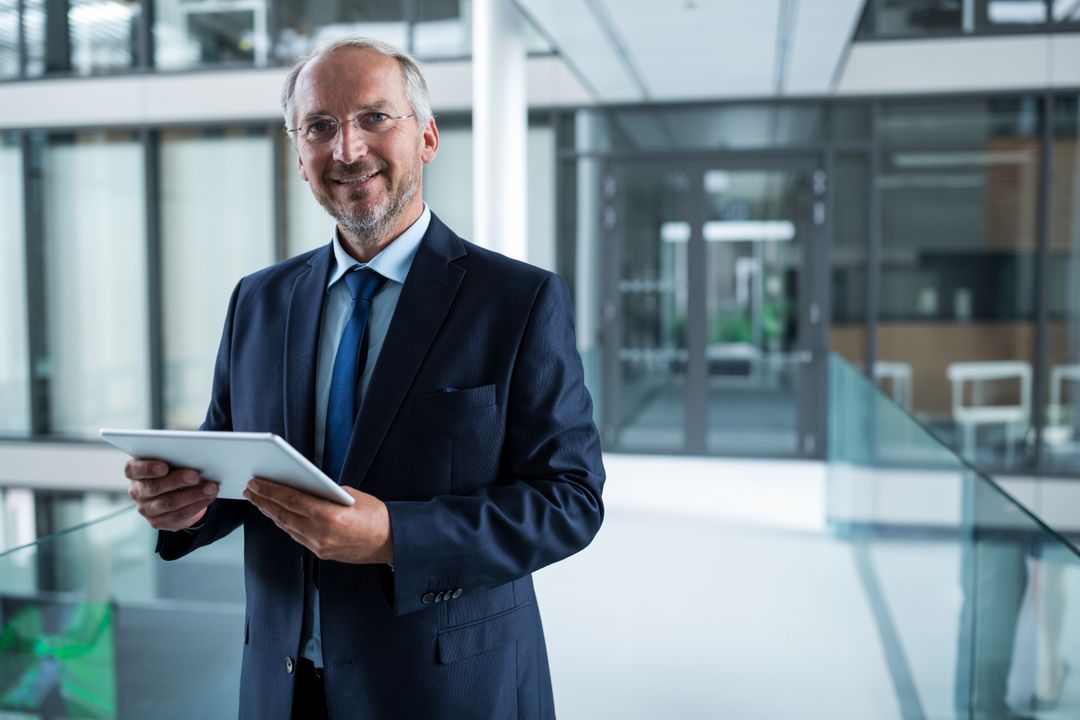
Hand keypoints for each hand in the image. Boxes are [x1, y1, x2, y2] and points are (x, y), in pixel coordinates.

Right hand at [125, 459, 218, 530]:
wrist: (173, 491)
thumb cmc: (172, 468)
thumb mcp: (170, 460)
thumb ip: (175, 457)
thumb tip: (195, 456)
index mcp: (135, 472)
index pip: (133, 469)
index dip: (148, 468)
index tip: (164, 467)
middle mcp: (137, 491)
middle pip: (154, 487)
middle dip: (177, 481)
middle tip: (195, 476)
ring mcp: (146, 509)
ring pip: (168, 503)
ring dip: (192, 495)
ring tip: (210, 488)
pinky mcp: (157, 522)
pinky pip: (177, 516)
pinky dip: (196, 506)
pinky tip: (208, 498)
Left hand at [243, 479, 392, 564]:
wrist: (391, 542)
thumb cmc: (376, 516)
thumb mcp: (351, 495)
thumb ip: (325, 493)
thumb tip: (305, 488)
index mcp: (328, 515)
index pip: (291, 500)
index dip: (270, 491)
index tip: (256, 483)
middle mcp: (320, 533)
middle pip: (283, 515)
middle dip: (264, 501)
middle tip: (250, 490)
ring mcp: (319, 546)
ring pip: (287, 527)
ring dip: (271, 513)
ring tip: (260, 501)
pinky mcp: (321, 553)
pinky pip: (297, 536)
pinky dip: (285, 524)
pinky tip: (279, 515)